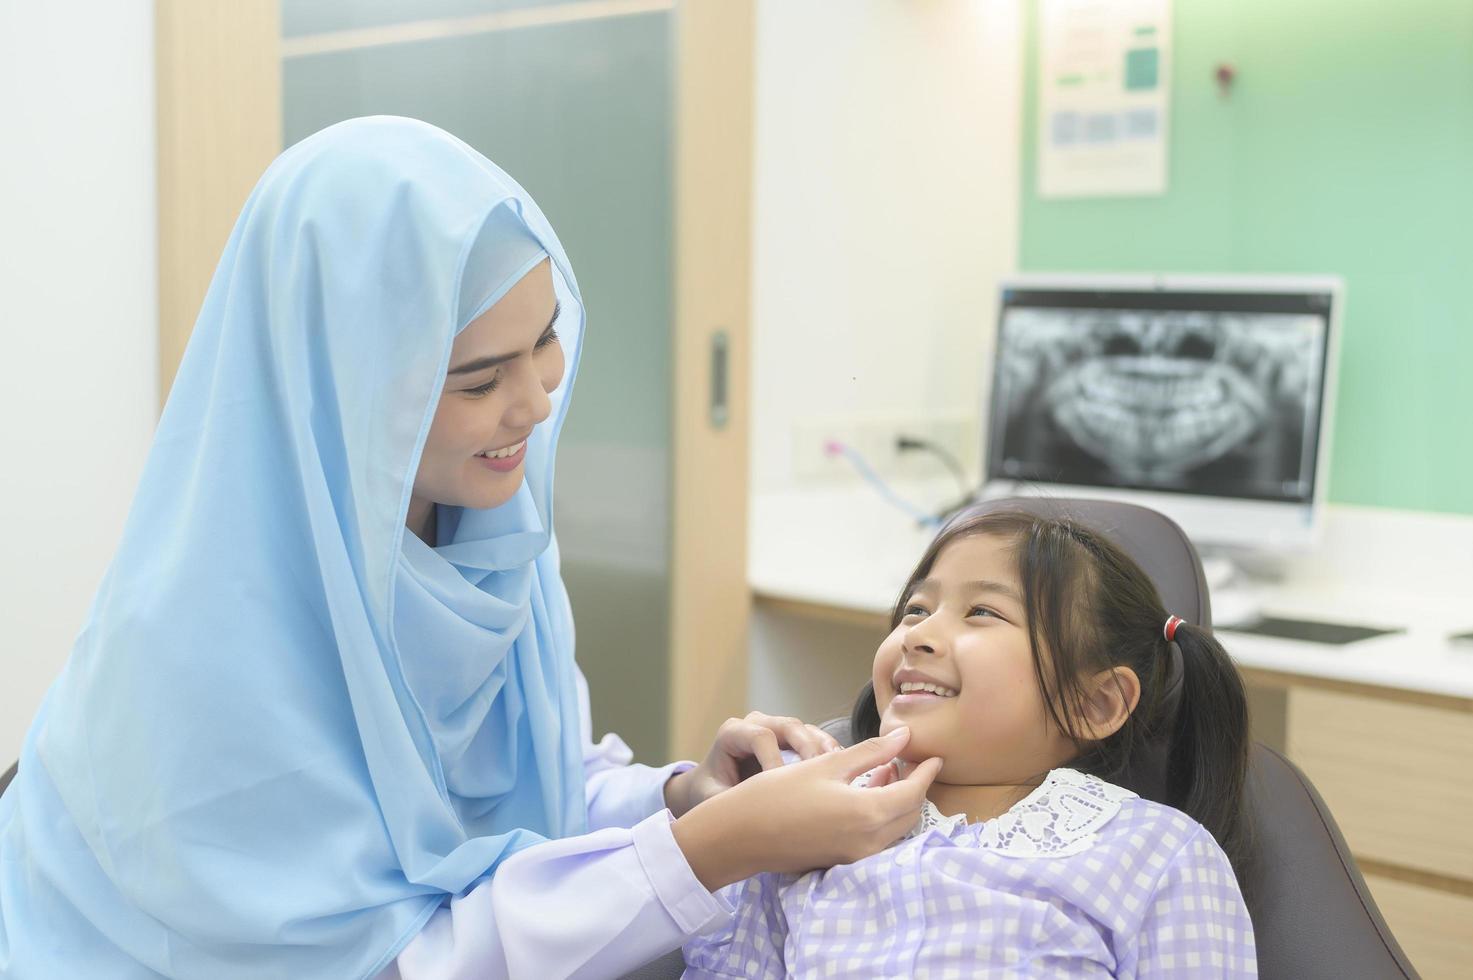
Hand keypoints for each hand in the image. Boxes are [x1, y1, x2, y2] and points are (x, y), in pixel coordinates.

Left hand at [663, 710, 843, 817]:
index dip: (774, 761)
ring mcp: (777, 729)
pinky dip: (829, 754)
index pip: (760, 737)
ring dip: (824, 750)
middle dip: (807, 750)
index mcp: (733, 733)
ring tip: (839, 771)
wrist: (712, 787)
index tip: (782, 790)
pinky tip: (842, 771)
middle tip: (822, 776)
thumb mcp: (712, 799)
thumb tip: (757, 816)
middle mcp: (757, 723)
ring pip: (807, 730)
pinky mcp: (794, 740)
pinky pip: (816, 740)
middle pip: (789, 727)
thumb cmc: (710, 792)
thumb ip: (731, 802)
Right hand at [670, 726, 941, 890]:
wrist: (740, 835)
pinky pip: (876, 837)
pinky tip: (863, 793)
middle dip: (913, 786)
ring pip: (893, 827)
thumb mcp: (826, 764)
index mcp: (869, 814)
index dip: (926, 771)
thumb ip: (871, 752)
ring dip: (896, 800)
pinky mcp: (842, 859)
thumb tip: (904, 738)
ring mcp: (856, 855)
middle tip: (905, 760)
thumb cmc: (778, 794)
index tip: (934, 756)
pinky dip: (880, 814)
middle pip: (909, 813)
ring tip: (883, 770)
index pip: (914, 792)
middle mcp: (869, 841)